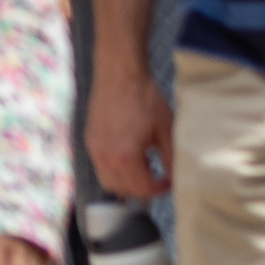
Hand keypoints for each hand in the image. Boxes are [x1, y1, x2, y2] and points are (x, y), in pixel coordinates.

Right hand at [86, 63, 173, 200]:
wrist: (120, 75)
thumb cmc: (144, 97)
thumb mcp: (165, 128)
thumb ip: (170, 156)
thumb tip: (174, 176)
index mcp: (125, 157)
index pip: (141, 189)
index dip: (158, 189)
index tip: (168, 183)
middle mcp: (105, 158)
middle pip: (123, 190)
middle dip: (142, 190)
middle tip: (158, 180)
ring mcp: (94, 150)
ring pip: (108, 181)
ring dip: (126, 183)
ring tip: (144, 171)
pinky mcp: (89, 141)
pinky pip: (100, 167)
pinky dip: (114, 170)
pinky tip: (129, 158)